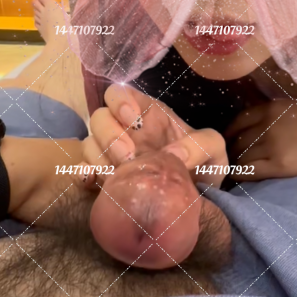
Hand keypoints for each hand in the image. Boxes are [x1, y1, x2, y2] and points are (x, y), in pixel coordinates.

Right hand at [81, 84, 228, 189]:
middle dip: (109, 135)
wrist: (199, 203)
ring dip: (99, 158)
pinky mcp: (104, 180)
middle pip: (98, 118)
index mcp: (148, 114)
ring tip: (120, 176)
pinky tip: (97, 185)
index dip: (119, 101)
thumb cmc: (204, 167)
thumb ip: (201, 144)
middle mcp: (125, 131)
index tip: (133, 121)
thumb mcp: (214, 150)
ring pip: (89, 144)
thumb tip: (174, 154)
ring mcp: (112, 155)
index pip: (119, 93)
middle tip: (129, 157)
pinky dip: (84, 175)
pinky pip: (82, 171)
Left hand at [226, 99, 296, 180]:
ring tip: (234, 176)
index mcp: (274, 106)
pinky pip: (248, 172)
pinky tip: (240, 182)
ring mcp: (272, 144)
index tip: (229, 142)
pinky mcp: (280, 166)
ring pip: (239, 157)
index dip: (230, 133)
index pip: (239, 119)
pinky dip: (240, 176)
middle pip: (236, 139)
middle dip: (231, 151)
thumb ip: (282, 114)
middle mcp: (268, 123)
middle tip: (230, 163)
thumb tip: (266, 125)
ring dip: (235, 165)